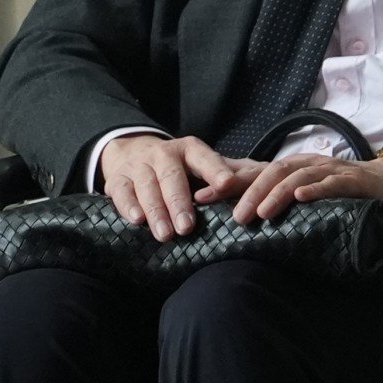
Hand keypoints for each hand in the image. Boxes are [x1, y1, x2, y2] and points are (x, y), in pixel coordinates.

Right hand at [97, 132, 245, 240]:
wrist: (132, 150)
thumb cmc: (178, 166)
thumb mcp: (201, 163)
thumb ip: (229, 171)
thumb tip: (264, 178)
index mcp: (190, 149)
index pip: (204, 157)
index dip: (215, 170)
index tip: (226, 184)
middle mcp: (163, 154)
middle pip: (171, 176)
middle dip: (179, 202)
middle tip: (187, 227)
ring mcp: (138, 165)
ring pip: (146, 186)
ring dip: (156, 211)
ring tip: (165, 234)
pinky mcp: (117, 178)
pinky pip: (121, 191)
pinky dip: (128, 205)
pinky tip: (137, 220)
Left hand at [227, 152, 382, 223]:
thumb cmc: (344, 193)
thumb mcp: (308, 196)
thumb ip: (281, 202)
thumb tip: (243, 220)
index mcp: (293, 169)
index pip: (255, 173)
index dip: (227, 184)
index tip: (200, 199)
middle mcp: (307, 165)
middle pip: (272, 172)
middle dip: (249, 191)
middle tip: (233, 215)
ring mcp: (329, 170)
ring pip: (296, 176)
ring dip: (277, 193)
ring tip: (261, 213)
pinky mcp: (352, 181)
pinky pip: (331, 182)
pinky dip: (315, 189)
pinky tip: (301, 198)